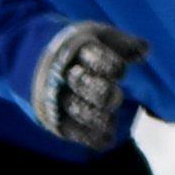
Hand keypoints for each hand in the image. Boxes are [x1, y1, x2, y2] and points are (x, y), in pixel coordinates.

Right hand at [29, 20, 146, 150]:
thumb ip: (121, 43)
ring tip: (112, 120)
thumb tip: (145, 51)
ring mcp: (55, 97)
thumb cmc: (75, 48)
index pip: (93, 57)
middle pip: (83, 84)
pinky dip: (90, 137)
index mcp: (74, 49)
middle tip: (114, 97)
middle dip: (102, 92)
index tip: (120, 70)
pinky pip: (72, 131)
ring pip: (77, 109)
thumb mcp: (96, 36)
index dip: (110, 65)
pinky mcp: (53, 118)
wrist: (30, 59)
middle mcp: (62, 74)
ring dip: (97, 117)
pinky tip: (107, 139)